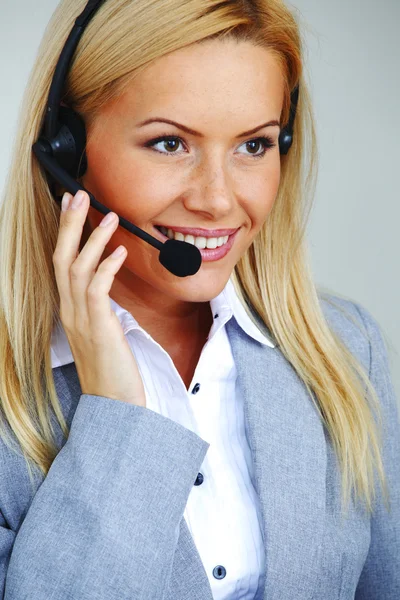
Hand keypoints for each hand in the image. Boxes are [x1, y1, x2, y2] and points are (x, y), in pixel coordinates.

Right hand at [53, 190, 145, 406]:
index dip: (65, 233)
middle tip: (78, 195)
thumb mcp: (104, 331)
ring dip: (93, 239)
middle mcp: (70, 311)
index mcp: (71, 310)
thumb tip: (110, 279)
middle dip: (69, 224)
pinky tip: (120, 252)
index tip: (72, 207)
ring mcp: (82, 320)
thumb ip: (102, 306)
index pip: (62, 263)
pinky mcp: (99, 328)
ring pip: (77, 269)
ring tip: (110, 216)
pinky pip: (97, 290)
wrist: (116, 404)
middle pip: (62, 258)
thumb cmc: (113, 368)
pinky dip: (106, 267)